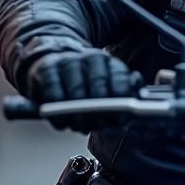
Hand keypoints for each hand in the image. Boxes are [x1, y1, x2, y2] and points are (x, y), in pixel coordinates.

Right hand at [25, 49, 141, 131]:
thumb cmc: (83, 79)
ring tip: (81, 126)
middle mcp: (88, 58)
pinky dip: (59, 115)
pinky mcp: (46, 70)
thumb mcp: (108, 81)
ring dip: (80, 117)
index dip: (121, 103)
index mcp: (106, 61)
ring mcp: (66, 62)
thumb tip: (138, 93)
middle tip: (99, 125)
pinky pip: (54, 96)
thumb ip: (127, 87)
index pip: (120, 80)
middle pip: (98, 89)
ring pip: (76, 94)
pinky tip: (63, 123)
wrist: (52, 63)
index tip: (120, 118)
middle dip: (100, 113)